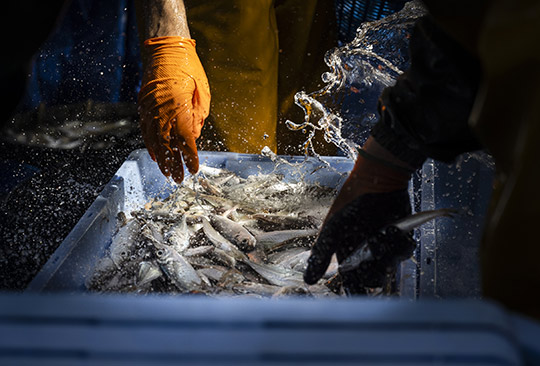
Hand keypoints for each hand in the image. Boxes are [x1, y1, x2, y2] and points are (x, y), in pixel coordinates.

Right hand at [138, 36, 210, 183]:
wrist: (164, 49)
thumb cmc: (189, 69)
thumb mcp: (201, 93)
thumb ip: (197, 117)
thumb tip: (193, 137)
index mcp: (180, 110)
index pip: (186, 142)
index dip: (190, 158)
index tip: (193, 170)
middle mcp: (163, 113)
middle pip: (168, 146)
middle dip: (174, 165)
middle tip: (179, 180)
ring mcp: (150, 111)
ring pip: (155, 142)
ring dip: (161, 160)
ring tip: (167, 173)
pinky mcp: (144, 107)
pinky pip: (146, 131)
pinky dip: (150, 145)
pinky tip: (155, 156)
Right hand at [304, 191, 415, 293]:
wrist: (377, 181)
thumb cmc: (351, 203)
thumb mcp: (333, 229)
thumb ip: (321, 255)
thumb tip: (307, 280)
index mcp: (347, 252)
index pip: (351, 280)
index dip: (356, 290)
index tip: (360, 295)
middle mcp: (365, 252)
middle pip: (373, 276)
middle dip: (376, 267)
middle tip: (374, 247)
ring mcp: (383, 245)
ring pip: (391, 265)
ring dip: (390, 252)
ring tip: (384, 232)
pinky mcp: (399, 238)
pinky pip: (404, 252)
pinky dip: (402, 244)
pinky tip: (395, 230)